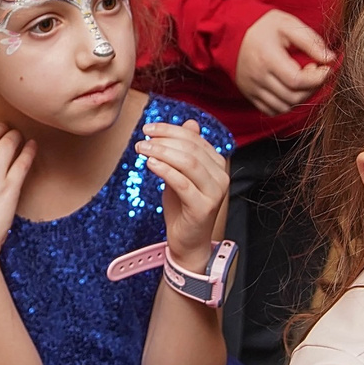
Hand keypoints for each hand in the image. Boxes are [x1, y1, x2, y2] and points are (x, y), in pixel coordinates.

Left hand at [136, 120, 227, 272]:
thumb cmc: (183, 207)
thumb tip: (190, 123)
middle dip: (164, 140)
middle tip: (143, 139)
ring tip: (142, 149)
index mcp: (217, 165)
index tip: (149, 128)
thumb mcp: (182, 174)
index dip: (171, 130)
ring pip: (188, 163)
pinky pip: (182, 183)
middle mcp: (221, 176)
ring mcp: (214, 192)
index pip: (195, 139)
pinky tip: (150, 164)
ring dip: (162, 152)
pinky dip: (165, 170)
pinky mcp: (203, 207)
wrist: (187, 241)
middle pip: (191, 149)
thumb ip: (186, 150)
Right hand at [233, 8, 334, 114]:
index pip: (297, 80)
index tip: (324, 67)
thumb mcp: (288, 24)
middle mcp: (258, 77)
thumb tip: (331, 59)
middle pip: (293, 97)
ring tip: (303, 80)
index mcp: (268, 58)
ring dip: (301, 97)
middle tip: (315, 72)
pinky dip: (286, 104)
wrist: (231, 31)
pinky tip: (291, 89)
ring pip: (284, 107)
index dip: (317, 78)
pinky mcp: (249, 94)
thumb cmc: (262, 25)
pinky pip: (272, 110)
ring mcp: (252, 88)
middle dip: (312, 88)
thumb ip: (311, 42)